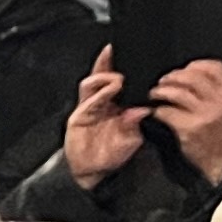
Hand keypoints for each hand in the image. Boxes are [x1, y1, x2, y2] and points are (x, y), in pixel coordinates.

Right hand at [61, 53, 143, 186]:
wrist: (92, 172)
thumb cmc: (111, 156)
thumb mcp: (131, 140)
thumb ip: (135, 125)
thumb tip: (143, 110)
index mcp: (117, 106)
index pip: (120, 82)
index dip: (123, 68)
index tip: (133, 55)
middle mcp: (103, 104)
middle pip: (102, 76)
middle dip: (107, 62)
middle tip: (113, 50)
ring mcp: (89, 108)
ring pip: (93, 83)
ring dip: (105, 77)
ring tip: (118, 79)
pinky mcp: (78, 116)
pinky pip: (87, 99)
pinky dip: (99, 92)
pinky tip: (109, 90)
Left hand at [149, 58, 221, 184]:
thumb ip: (216, 90)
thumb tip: (188, 73)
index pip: (214, 67)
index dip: (195, 65)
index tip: (183, 70)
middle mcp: (220, 101)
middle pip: (192, 76)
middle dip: (172, 76)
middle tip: (162, 82)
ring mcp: (206, 114)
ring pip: (177, 92)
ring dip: (160, 91)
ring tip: (155, 94)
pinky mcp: (190, 128)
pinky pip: (167, 112)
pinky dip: (158, 110)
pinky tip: (157, 113)